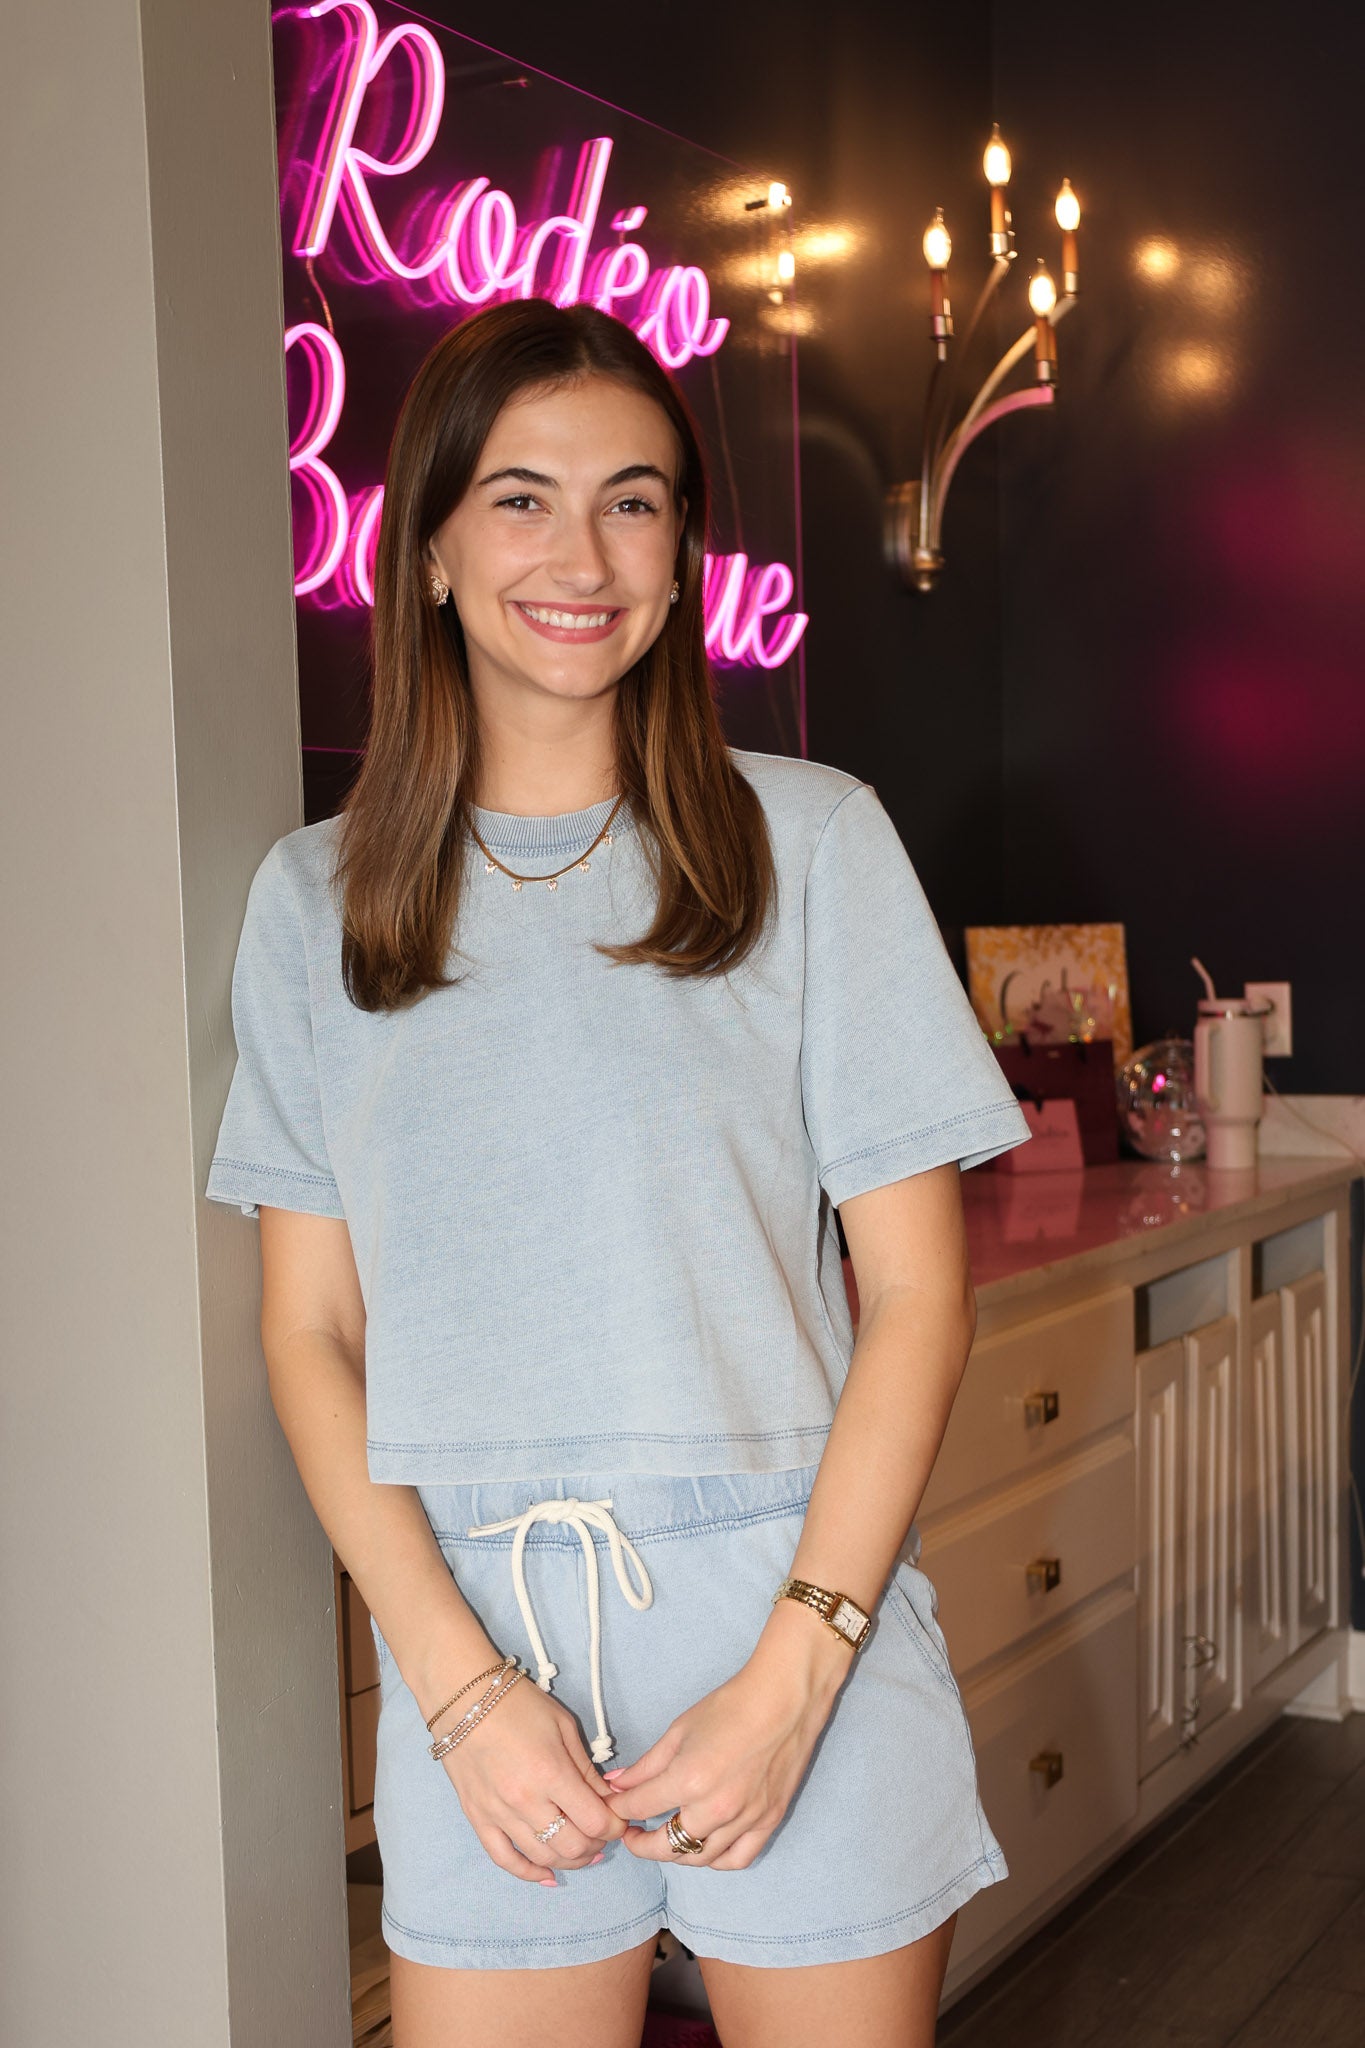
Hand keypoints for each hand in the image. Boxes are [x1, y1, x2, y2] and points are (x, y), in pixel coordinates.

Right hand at [438, 1672, 628, 1883]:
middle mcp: (525, 1800)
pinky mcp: (478, 1819)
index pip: (595, 1821)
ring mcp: (499, 1813)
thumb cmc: (518, 1703)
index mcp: (551, 1773)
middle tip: (603, 1833)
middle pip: (572, 1847)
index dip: (615, 1826)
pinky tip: (547, 1875)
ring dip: (570, 1860)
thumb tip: (608, 1799)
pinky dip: (529, 1873)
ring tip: (583, 1851)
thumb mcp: (563, 1727)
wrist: (462, 1697)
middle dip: (597, 1844)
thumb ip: (585, 1769)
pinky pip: (505, 1859)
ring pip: (543, 1857)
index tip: (620, 1820)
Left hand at [600, 1606, 850, 1868]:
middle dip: (641, 1844)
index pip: (641, 1807)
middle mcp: (715, 1808)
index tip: (613, 1808)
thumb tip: (617, 1784)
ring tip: (664, 1839)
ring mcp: (744, 1820)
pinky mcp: (768, 1822)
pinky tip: (704, 1846)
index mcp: (689, 1779)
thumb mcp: (680, 1730)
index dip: (620, 1809)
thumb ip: (647, 1764)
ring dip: (675, 1853)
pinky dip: (716, 1860)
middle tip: (632, 1835)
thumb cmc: (731, 1706)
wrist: (784, 1700)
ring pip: (700, 1857)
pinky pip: (737, 1859)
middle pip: (667, 1845)